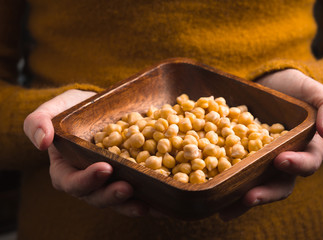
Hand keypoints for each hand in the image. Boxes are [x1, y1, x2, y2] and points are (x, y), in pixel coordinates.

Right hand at [23, 89, 148, 216]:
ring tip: (147, 203)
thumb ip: (38, 122)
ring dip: (131, 204)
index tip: (104, 168)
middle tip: (127, 187)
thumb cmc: (71, 109)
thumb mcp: (51, 110)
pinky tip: (163, 203)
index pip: (71, 182)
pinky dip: (150, 199)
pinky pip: (138, 192)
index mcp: (66, 169)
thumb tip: (41, 141)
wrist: (97, 107)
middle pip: (97, 197)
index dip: (86, 180)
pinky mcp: (128, 177)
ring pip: (118, 200)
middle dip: (112, 195)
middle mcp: (88, 180)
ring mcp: (110, 181)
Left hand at [219, 69, 322, 220]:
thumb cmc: (294, 88)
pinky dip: (222, 182)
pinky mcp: (238, 155)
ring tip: (224, 210)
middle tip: (248, 197)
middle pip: (277, 184)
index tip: (280, 160)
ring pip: (252, 184)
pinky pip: (232, 170)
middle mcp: (282, 160)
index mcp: (304, 149)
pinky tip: (209, 189)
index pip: (307, 162)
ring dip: (239, 200)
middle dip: (264, 193)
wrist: (267, 81)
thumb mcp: (313, 92)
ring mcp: (259, 160)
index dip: (297, 165)